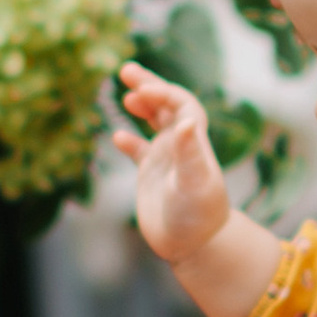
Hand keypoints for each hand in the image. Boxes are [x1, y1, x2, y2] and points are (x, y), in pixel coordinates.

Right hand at [114, 62, 232, 267]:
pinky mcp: (152, 176)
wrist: (195, 247)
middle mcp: (181, 146)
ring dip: (142, 106)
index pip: (182, 104)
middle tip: (126, 70)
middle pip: (167, 106)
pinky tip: (118, 136)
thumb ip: (190, 152)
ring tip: (125, 95)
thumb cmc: (198, 215)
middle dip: (149, 86)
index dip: (163, 92)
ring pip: (155, 123)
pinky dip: (129, 141)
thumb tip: (186, 121)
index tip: (142, 90)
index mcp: (194, 142)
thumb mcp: (194, 182)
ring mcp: (166, 160)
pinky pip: (140, 151)